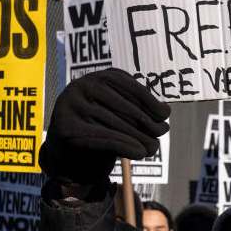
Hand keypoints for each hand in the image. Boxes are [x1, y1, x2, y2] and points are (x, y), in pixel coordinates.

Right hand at [39, 69, 169, 184]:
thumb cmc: (97, 128)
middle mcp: (81, 87)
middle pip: (124, 107)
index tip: (165, 114)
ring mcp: (71, 107)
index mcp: (95, 77)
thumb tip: (164, 111)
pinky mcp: (67, 130)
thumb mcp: (114, 110)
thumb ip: (134, 106)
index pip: (128, 86)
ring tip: (153, 147)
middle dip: (148, 122)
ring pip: (117, 125)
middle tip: (162, 132)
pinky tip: (140, 153)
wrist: (65, 153)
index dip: (149, 100)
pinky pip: (105, 138)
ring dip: (141, 138)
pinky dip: (126, 147)